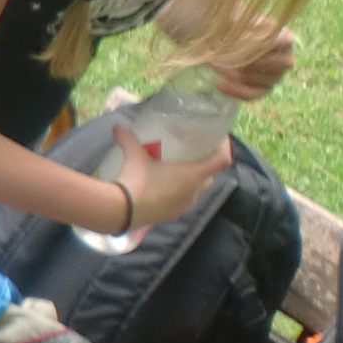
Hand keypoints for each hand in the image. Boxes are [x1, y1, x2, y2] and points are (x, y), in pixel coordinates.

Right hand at [111, 122, 231, 231]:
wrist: (121, 213)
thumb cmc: (137, 181)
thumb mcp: (133, 155)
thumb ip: (128, 138)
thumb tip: (118, 126)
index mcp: (193, 176)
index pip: (222, 160)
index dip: (225, 147)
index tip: (218, 137)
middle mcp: (194, 192)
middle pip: (209, 175)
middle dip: (203, 164)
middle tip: (190, 153)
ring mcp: (183, 206)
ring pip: (194, 189)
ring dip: (189, 180)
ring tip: (173, 170)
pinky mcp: (171, 215)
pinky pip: (180, 201)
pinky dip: (175, 193)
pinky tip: (159, 187)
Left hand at [210, 23, 298, 101]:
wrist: (231, 43)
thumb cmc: (238, 28)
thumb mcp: (238, 19)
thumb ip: (239, 18)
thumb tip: (234, 20)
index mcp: (286, 38)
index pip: (280, 42)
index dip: (258, 42)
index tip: (237, 40)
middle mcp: (286, 59)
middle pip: (270, 64)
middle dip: (243, 59)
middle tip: (220, 55)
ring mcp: (276, 77)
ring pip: (257, 78)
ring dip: (232, 73)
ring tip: (213, 64)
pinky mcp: (264, 90)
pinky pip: (252, 94)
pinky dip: (235, 91)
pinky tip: (219, 84)